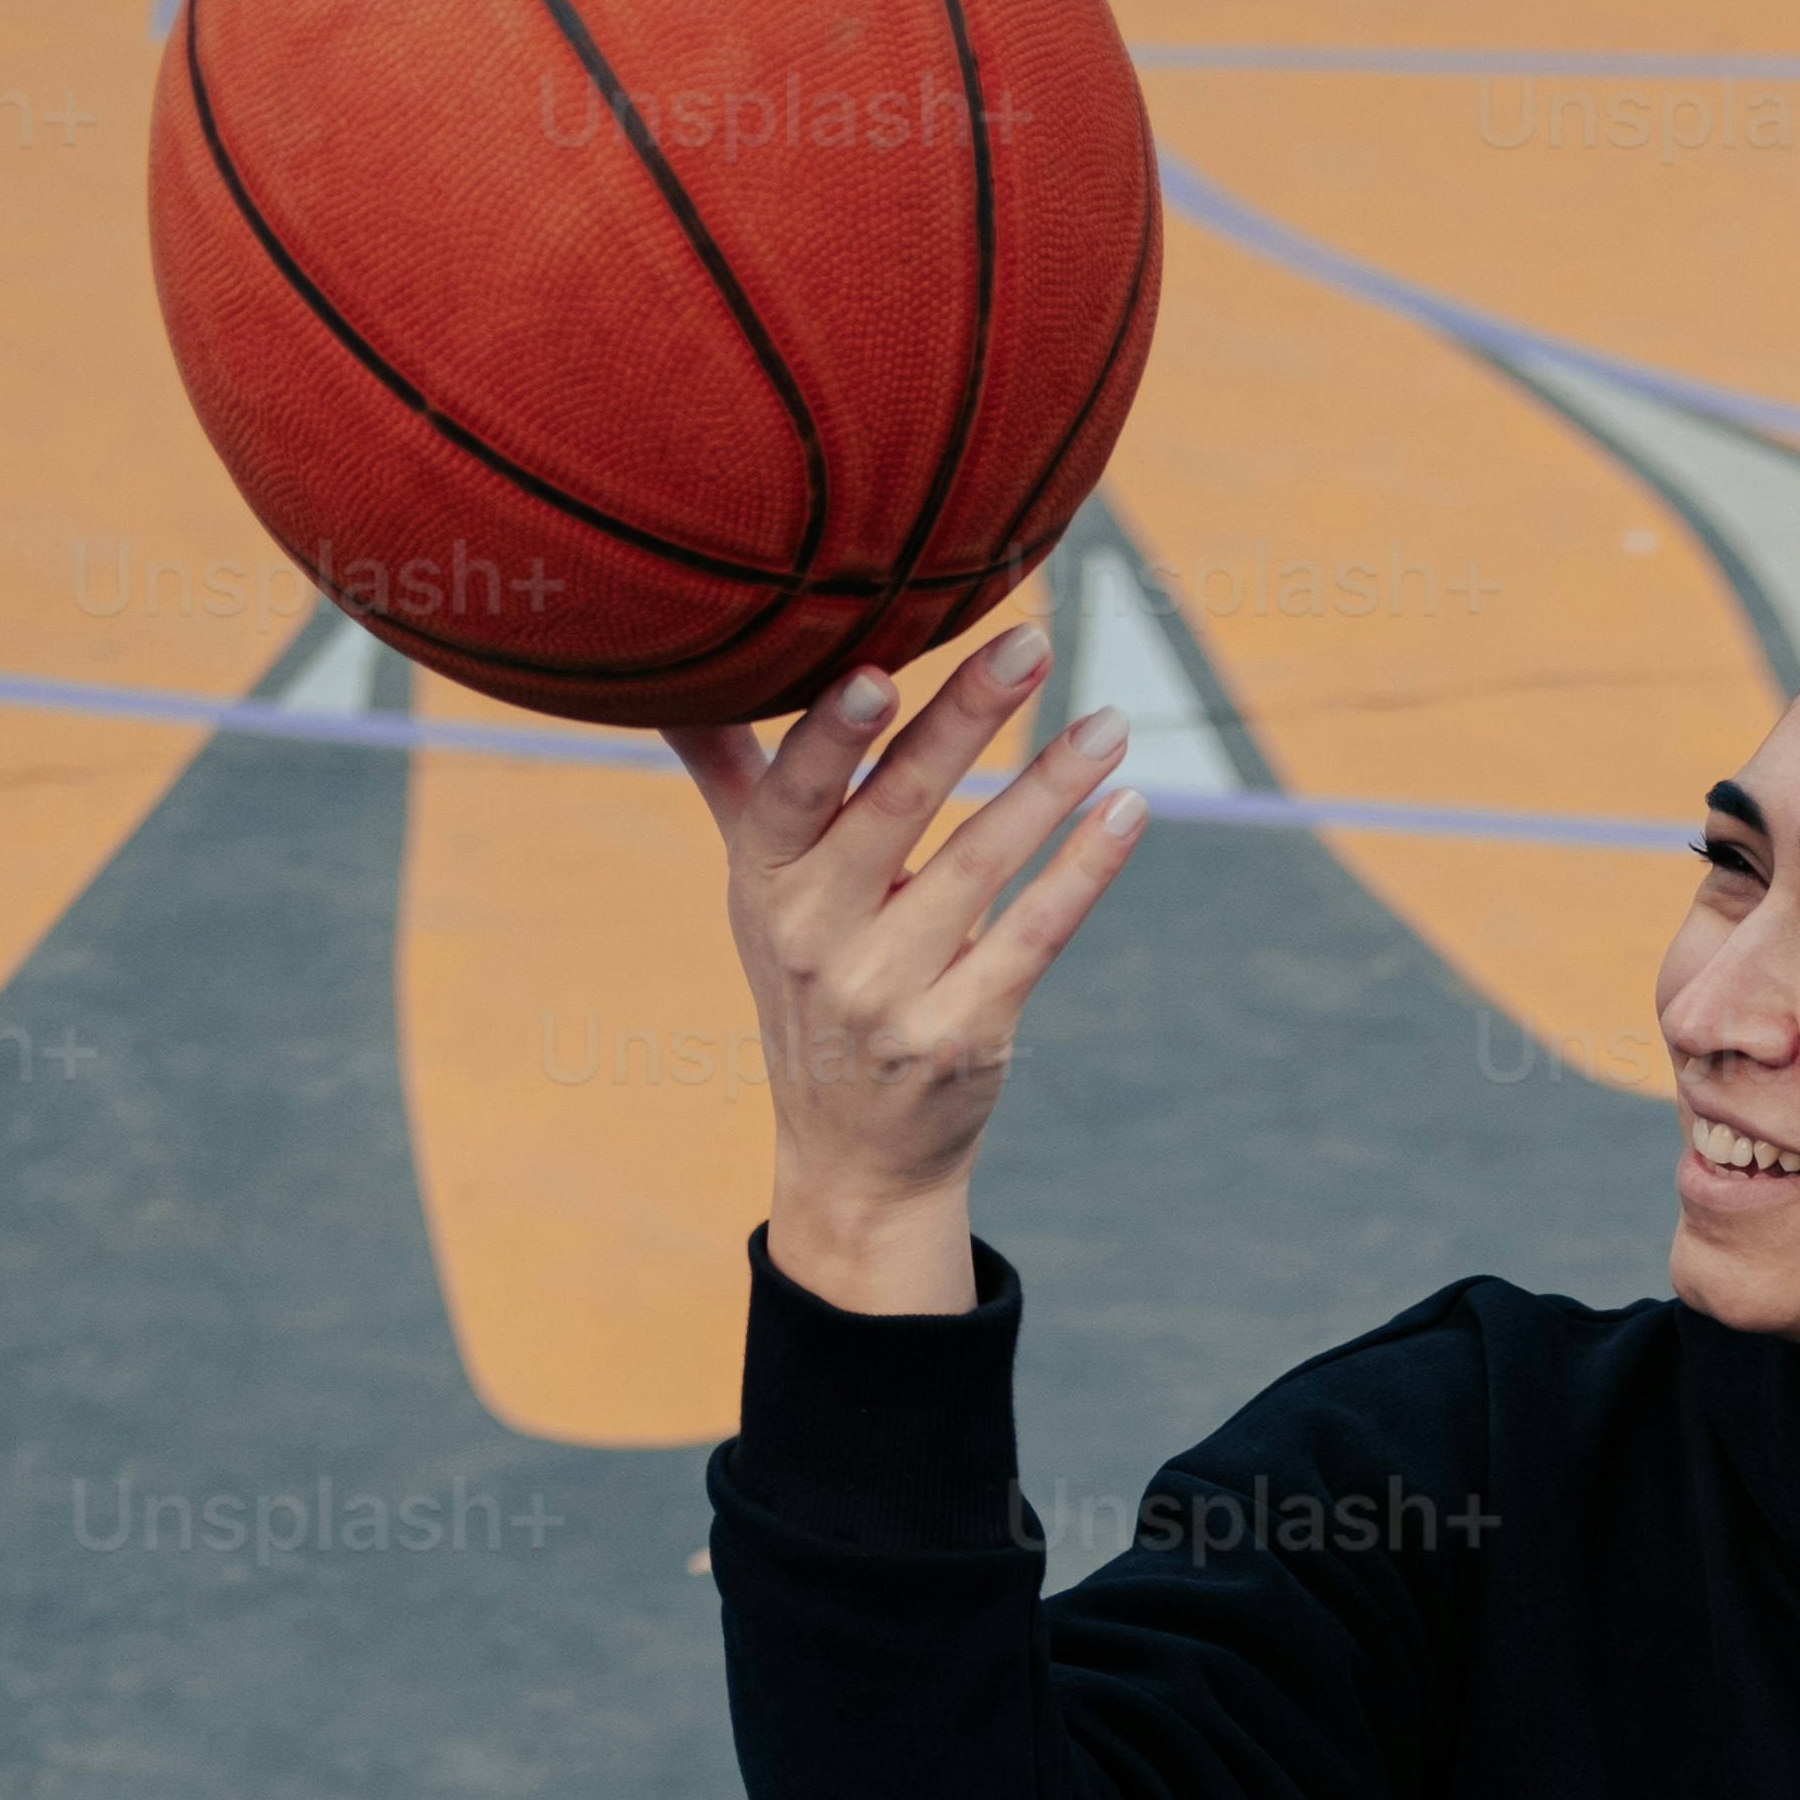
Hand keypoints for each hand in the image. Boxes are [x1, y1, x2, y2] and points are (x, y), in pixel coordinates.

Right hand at [663, 616, 1146, 1313]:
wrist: (852, 1157)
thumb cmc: (810, 985)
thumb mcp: (758, 892)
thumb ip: (735, 780)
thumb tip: (672, 677)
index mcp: (764, 884)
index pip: (792, 795)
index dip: (833, 737)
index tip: (879, 668)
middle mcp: (816, 940)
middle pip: (897, 812)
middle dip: (966, 721)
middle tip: (1031, 643)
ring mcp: (890, 996)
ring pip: (980, 867)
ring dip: (1051, 787)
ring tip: (1109, 722)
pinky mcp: (964, 1036)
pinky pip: (1033, 938)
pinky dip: (1085, 871)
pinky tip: (1127, 809)